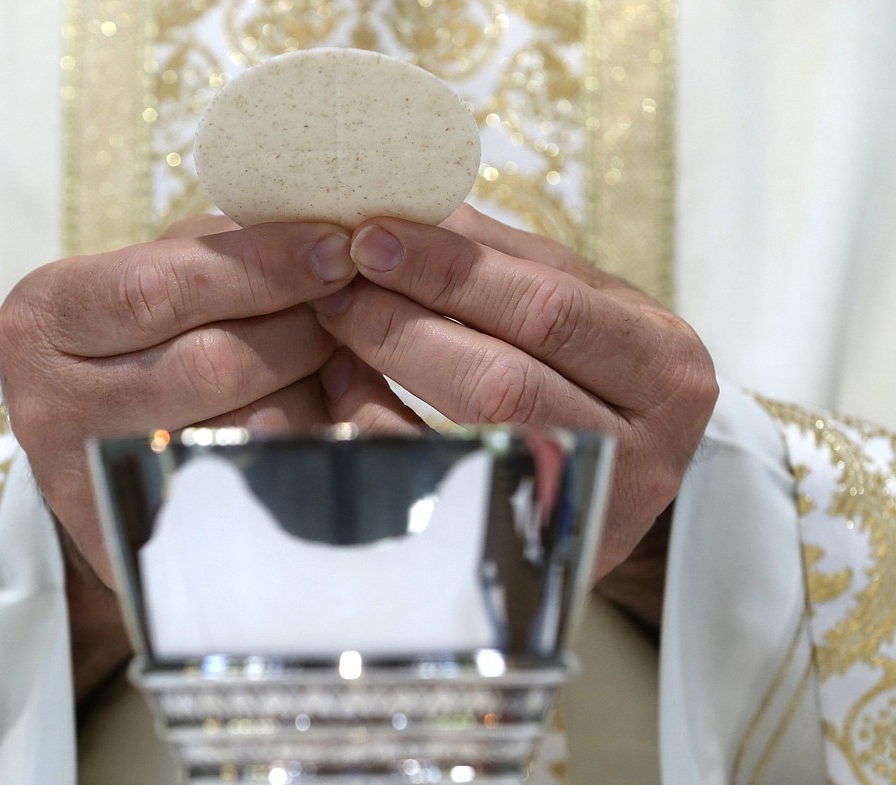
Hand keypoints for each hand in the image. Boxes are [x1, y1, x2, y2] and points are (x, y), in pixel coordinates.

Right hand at [0, 216, 373, 696]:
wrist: (99, 449)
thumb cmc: (140, 338)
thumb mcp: (155, 274)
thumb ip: (221, 255)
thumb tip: (327, 254)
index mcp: (43, 320)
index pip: (162, 290)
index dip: (262, 266)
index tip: (336, 249)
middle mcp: (50, 407)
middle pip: (210, 364)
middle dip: (300, 331)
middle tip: (345, 313)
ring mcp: (94, 482)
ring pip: (241, 431)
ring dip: (311, 392)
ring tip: (333, 363)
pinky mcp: (141, 539)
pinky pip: (252, 488)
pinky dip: (304, 446)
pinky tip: (325, 420)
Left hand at [310, 205, 717, 579]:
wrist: (620, 478)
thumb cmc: (597, 375)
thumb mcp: (580, 306)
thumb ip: (506, 259)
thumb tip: (411, 205)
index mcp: (665, 365)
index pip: (549, 307)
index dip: (452, 269)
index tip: (374, 235)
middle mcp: (646, 448)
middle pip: (507, 378)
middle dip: (408, 319)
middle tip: (338, 282)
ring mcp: (589, 508)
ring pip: (476, 436)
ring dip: (392, 367)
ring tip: (337, 322)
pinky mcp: (535, 547)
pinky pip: (442, 485)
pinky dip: (381, 429)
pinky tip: (344, 387)